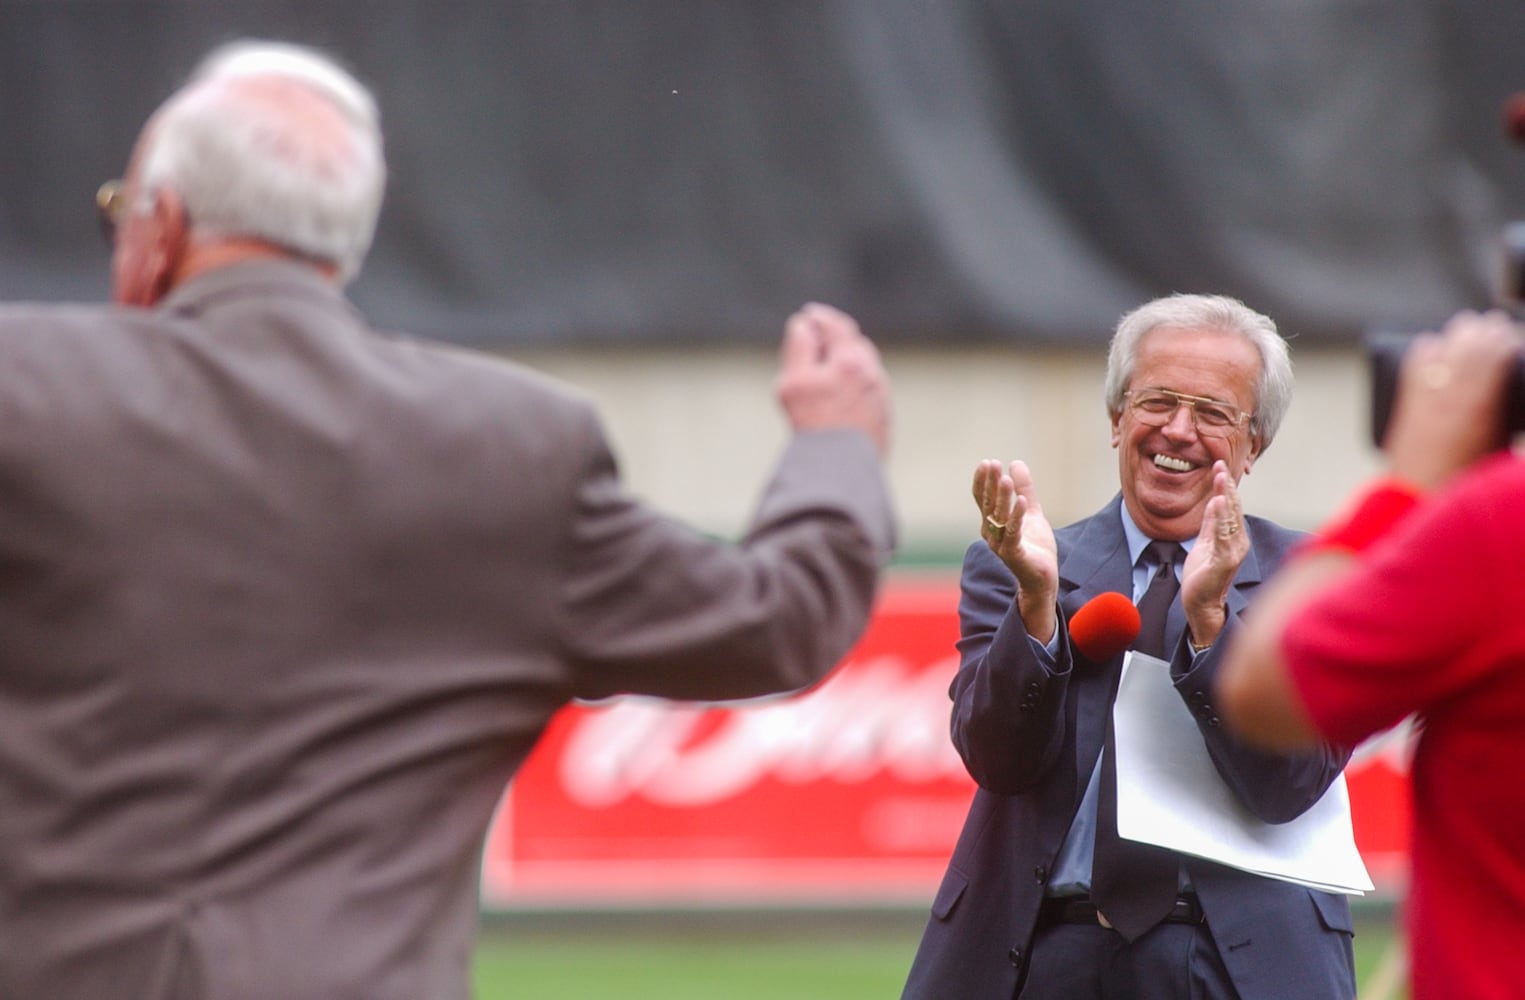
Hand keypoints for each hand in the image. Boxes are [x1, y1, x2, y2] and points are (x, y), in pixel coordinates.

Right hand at [775, 303, 890, 456]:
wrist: (842, 468)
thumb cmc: (814, 424)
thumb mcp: (794, 381)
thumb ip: (799, 347)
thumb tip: (803, 326)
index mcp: (851, 360)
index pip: (837, 326)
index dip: (820, 318)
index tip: (809, 315)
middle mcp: (872, 375)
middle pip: (855, 345)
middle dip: (836, 339)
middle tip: (816, 340)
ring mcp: (880, 398)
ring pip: (866, 370)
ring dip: (847, 364)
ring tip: (827, 371)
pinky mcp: (883, 420)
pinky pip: (870, 393)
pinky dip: (856, 386)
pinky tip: (842, 399)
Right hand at [972, 459, 1058, 642]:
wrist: (1043, 578)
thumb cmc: (1034, 546)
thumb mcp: (1031, 512)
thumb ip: (1024, 489)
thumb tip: (1015, 463)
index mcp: (992, 524)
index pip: (983, 499)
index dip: (983, 481)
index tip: (987, 462)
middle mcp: (991, 534)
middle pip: (988, 505)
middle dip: (990, 484)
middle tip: (992, 464)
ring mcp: (1001, 545)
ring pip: (999, 518)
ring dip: (1002, 498)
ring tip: (1006, 479)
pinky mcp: (1015, 555)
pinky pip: (1013, 534)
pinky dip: (1016, 517)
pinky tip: (1021, 501)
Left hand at [1181, 460, 1248, 649]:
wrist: (1201, 603)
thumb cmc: (1204, 575)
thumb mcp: (1205, 541)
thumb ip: (1211, 523)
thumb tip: (1215, 500)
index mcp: (1233, 536)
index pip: (1230, 506)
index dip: (1225, 486)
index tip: (1219, 465)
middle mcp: (1238, 542)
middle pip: (1233, 509)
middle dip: (1227, 486)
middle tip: (1220, 465)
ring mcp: (1232, 552)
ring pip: (1230, 519)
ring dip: (1225, 496)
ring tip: (1220, 478)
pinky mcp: (1223, 562)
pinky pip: (1222, 536)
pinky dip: (1220, 519)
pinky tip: (1217, 504)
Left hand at [1385, 310, 1521, 489]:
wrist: (1421, 498)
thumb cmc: (1469, 478)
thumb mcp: (1499, 444)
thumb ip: (1505, 415)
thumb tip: (1509, 392)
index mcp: (1479, 405)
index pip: (1495, 353)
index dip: (1505, 339)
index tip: (1512, 336)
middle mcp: (1449, 394)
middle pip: (1469, 344)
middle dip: (1485, 331)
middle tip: (1496, 327)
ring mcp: (1424, 395)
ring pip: (1442, 346)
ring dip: (1458, 336)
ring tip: (1471, 331)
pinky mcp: (1406, 401)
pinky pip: (1415, 363)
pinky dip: (1428, 350)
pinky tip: (1435, 345)